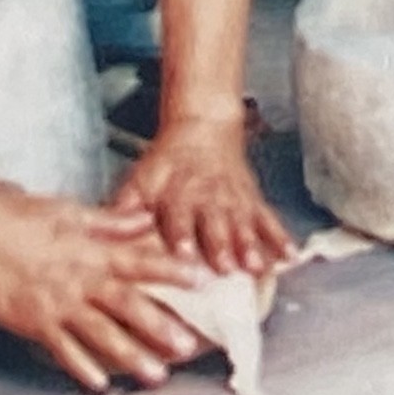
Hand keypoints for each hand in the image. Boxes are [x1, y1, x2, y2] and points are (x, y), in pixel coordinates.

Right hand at [0, 184, 209, 394]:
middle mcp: (79, 279)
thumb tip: (145, 220)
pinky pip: (62, 349)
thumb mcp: (69, 212)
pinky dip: (81, 367)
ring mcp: (56, 304)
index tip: (203, 279)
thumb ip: (109, 222)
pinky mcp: (33, 322)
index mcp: (90, 250)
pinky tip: (100, 384)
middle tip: (189, 345)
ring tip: (156, 374)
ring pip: (100, 334)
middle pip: (127, 305)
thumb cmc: (18, 216)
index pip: (140, 260)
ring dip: (131, 355)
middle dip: (160, 326)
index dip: (173, 271)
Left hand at [116, 110, 294, 278]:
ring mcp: (234, 200)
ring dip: (251, 245)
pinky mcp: (253, 201)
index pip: (179, 217)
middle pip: (216, 223)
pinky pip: (269, 219)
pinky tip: (290, 256)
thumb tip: (103, 230)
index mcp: (179, 194)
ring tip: (258, 266)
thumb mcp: (141, 177)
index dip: (182, 235)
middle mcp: (209, 198)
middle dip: (222, 245)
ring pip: (244, 224)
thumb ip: (125, 206)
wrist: (203, 127)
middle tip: (227, 268)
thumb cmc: (168, 161)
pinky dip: (281, 238)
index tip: (185, 253)